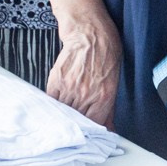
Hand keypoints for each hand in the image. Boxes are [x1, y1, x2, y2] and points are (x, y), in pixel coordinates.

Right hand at [46, 11, 120, 126]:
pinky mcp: (57, 80)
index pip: (94, 125)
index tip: (86, 132)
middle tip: (74, 125)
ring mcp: (70, 88)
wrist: (90, 33)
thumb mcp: (114, 82)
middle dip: (76, 124)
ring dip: (64, 114)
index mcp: (104, 97)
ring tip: (64, 113)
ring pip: (63, 112)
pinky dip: (54, 103)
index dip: (89, 131)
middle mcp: (86, 94)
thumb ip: (109, 108)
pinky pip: (52, 100)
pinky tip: (58, 102)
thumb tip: (109, 128)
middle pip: (77, 120)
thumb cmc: (106, 53)